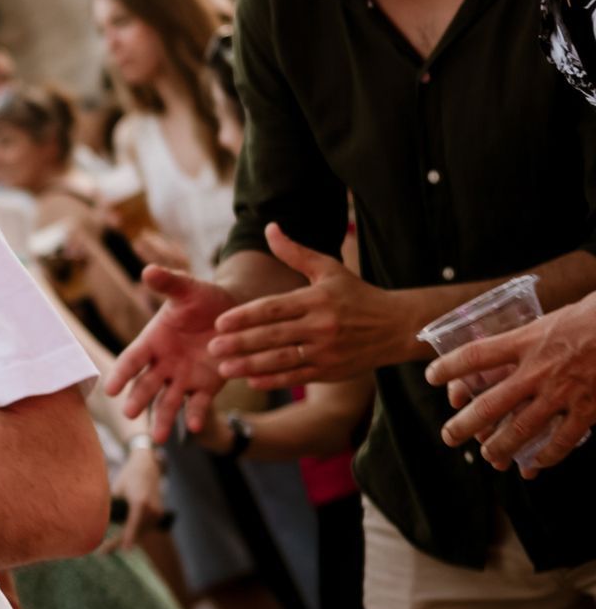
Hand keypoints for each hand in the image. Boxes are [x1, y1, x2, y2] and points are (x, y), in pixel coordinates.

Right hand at [104, 271, 240, 442]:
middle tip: (131, 414)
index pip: (132, 360)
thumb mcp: (187, 289)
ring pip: (168, 401)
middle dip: (139, 399)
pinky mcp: (206, 387)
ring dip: (163, 419)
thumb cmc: (202, 298)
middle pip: (146, 385)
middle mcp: (163, 364)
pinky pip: (198, 404)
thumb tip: (148, 270)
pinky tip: (193, 427)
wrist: (233, 311)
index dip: (121, 374)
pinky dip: (195, 415)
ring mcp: (183, 378)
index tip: (110, 389)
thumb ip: (168, 283)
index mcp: (152, 341)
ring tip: (160, 438)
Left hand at [106, 438, 165, 551]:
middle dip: (119, 543)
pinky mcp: (158, 515)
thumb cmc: (128, 476)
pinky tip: (119, 542)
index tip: (125, 549)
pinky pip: (144, 529)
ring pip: (140, 533)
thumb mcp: (116, 489)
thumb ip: (110, 506)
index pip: (133, 523)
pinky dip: (133, 534)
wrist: (148, 466)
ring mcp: (157, 513)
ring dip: (125, 540)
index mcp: (140, 501)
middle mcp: (152, 509)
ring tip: (105, 549)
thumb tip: (94, 522)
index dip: (128, 537)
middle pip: (135, 532)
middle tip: (100, 553)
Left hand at [211, 225, 407, 383]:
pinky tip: (252, 381)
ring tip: (224, 368)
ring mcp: (326, 351)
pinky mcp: (330, 370)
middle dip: (240, 342)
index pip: (273, 308)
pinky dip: (274, 380)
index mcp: (316, 299)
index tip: (220, 322)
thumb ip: (295, 252)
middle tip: (212, 347)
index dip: (245, 316)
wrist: (396, 326)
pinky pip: (297, 377)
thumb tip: (269, 227)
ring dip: (250, 365)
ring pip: (282, 359)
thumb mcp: (329, 268)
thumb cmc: (357, 294)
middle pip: (273, 335)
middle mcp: (321, 325)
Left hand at [427, 294, 595, 472]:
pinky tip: (536, 463)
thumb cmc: (594, 316)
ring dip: (499, 447)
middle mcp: (539, 369)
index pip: (476, 355)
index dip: (449, 367)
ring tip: (488, 456)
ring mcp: (562, 392)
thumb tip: (508, 350)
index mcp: (527, 340)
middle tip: (448, 437)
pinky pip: (561, 441)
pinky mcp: (588, 409)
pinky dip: (547, 456)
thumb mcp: (553, 319)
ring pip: (520, 429)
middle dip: (464, 425)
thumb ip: (531, 338)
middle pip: (490, 404)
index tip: (431, 376)